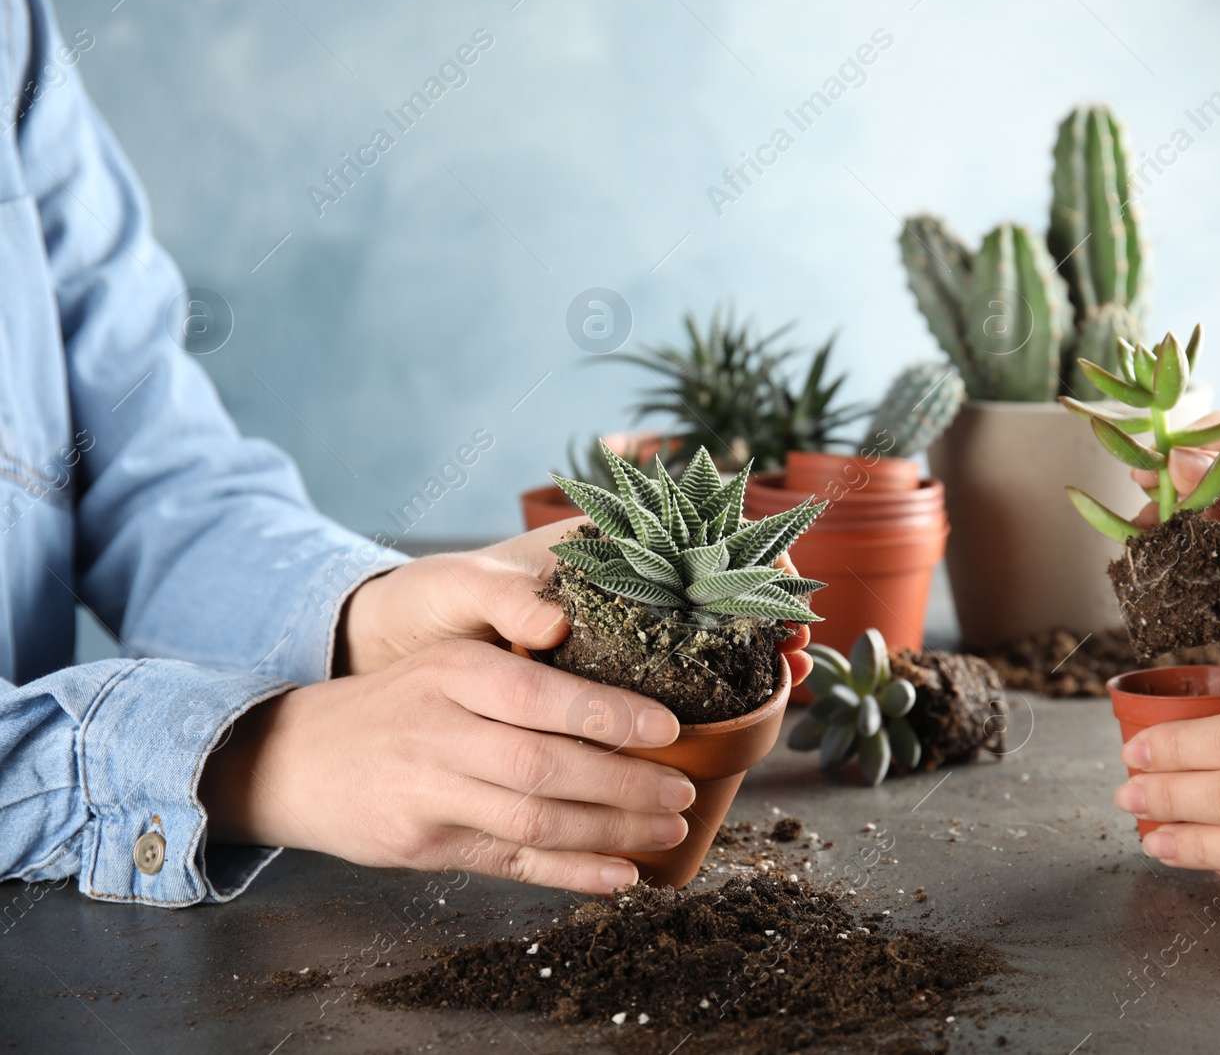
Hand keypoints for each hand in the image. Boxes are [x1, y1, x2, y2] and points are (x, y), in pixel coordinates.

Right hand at [200, 640, 697, 893]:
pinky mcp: (422, 845)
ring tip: (668, 828)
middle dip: (626, 784)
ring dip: (611, 831)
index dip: (608, 714)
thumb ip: (522, 674)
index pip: (540, 695)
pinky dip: (572, 872)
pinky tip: (620, 874)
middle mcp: (439, 731)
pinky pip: (511, 863)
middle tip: (683, 792)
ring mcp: (428, 793)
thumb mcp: (450, 663)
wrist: (296, 757)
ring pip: (534, 821)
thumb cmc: (398, 704)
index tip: (669, 728)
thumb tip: (627, 696)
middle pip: (545, 766)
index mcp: (453, 672)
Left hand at [340, 518, 813, 681]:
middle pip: (712, 587)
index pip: (689, 530)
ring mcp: (614, 636)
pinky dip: (709, 699)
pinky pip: (668, 688)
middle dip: (766, 610)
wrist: (391, 652)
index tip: (778, 580)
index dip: (742, 550)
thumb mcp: (455, 588)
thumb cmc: (426, 602)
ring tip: (791, 678)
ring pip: (701, 639)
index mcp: (592, 546)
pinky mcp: (600, 686)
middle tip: (800, 644)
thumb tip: (551, 622)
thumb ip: (500, 595)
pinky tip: (740, 719)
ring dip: (751, 655)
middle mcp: (615, 585)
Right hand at [1137, 406, 1219, 658]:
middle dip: (1166, 505)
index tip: (1140, 465)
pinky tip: (1178, 603)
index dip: (1178, 451)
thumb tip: (1180, 462)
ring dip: (1176, 552)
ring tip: (1144, 563)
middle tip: (1133, 522)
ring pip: (1209, 544)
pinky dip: (1200, 599)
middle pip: (1205, 492)